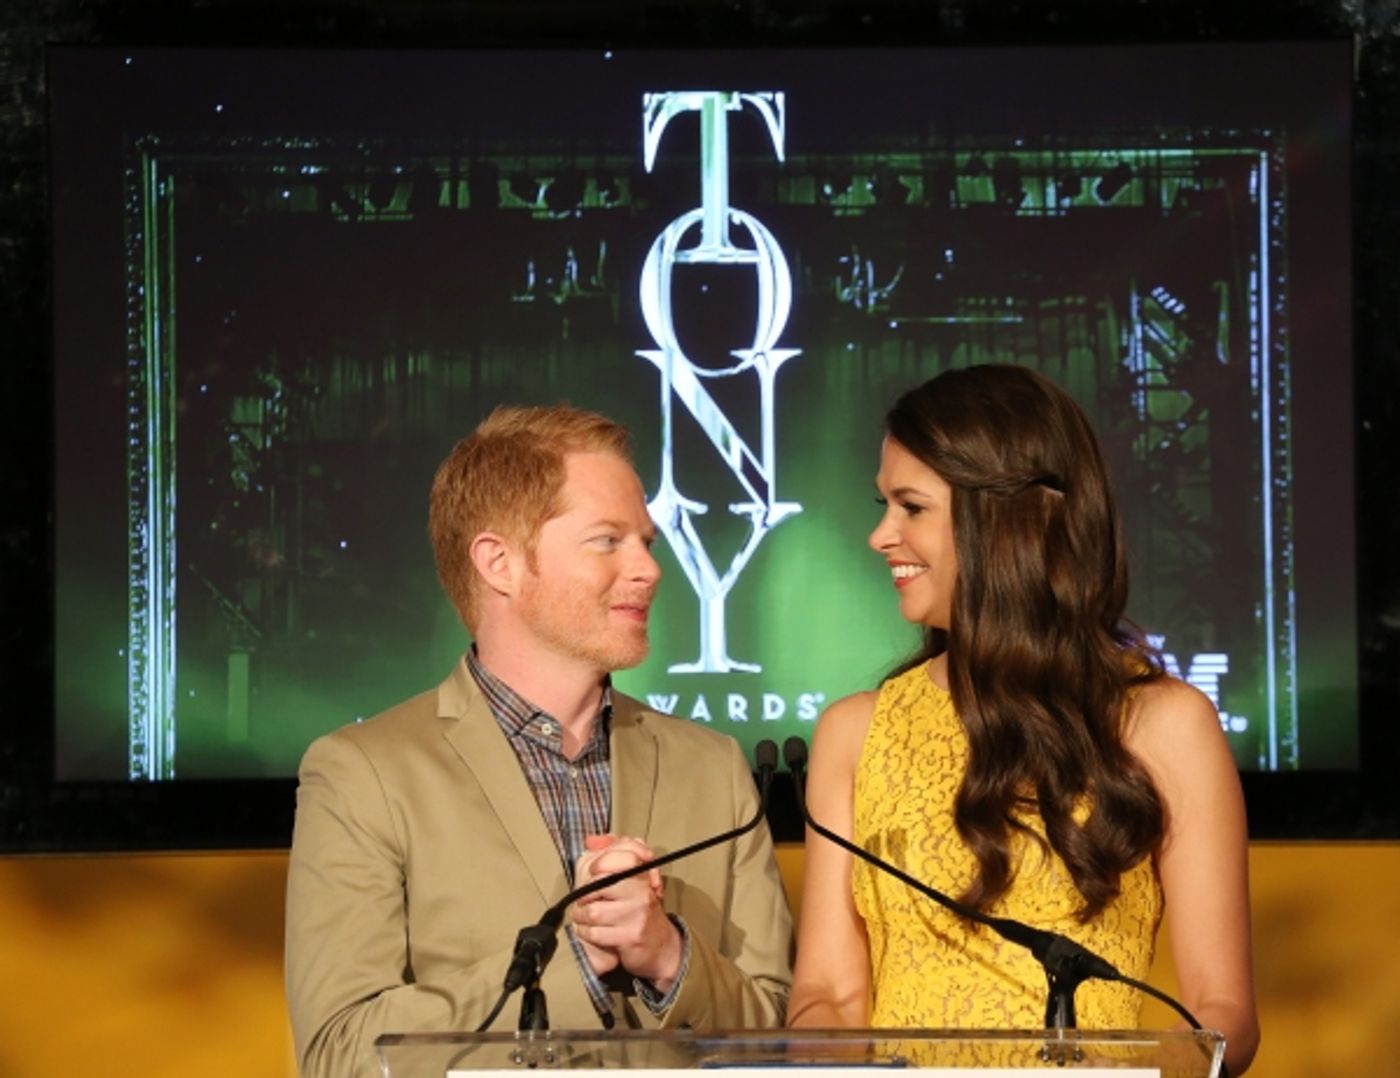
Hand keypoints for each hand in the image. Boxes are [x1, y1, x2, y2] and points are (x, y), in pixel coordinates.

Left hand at [571, 834, 681, 989]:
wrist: (660, 946)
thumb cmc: (640, 911)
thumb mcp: (633, 880)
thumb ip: (613, 855)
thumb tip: (592, 840)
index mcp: (643, 877)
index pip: (625, 857)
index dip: (602, 861)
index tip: (592, 869)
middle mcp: (641, 894)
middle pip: (601, 884)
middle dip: (584, 893)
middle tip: (583, 899)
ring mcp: (636, 917)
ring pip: (594, 911)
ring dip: (581, 916)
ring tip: (582, 916)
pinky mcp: (629, 938)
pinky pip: (595, 933)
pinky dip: (585, 932)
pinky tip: (587, 931)